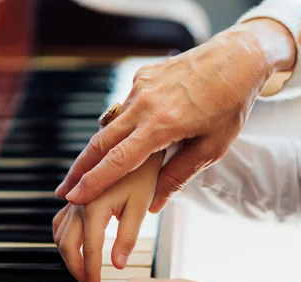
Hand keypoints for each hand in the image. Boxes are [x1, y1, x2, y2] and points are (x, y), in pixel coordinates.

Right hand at [53, 153, 162, 281]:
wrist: (137, 144)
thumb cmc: (142, 172)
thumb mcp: (140, 206)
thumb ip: (127, 237)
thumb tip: (118, 264)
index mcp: (94, 206)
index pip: (91, 249)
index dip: (92, 272)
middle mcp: (78, 201)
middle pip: (67, 244)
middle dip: (76, 268)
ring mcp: (74, 198)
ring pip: (60, 233)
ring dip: (67, 254)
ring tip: (82, 269)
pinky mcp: (75, 195)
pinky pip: (61, 220)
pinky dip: (64, 237)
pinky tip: (74, 246)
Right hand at [55, 19, 296, 212]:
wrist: (237, 57)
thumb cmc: (230, 104)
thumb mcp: (212, 147)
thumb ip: (179, 176)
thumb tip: (154, 204)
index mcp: (162, 125)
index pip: (118, 160)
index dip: (93, 182)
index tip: (74, 197)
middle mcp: (144, 104)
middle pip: (100, 143)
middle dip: (79, 170)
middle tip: (63, 190)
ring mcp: (140, 88)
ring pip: (107, 126)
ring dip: (93, 151)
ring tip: (82, 172)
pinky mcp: (141, 77)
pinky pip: (122, 108)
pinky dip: (117, 128)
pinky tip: (119, 140)